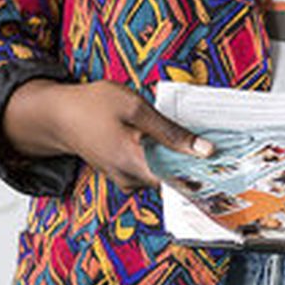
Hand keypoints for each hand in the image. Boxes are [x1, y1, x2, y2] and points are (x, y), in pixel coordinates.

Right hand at [3, 79, 212, 192]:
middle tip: (215, 144)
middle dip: (192, 162)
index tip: (228, 165)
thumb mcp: (134, 106)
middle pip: (173, 178)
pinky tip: (166, 140)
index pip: (180, 180)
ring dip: (175, 158)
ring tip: (192, 139)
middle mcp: (129, 179)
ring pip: (161, 174)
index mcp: (134, 163)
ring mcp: (124, 179)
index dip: (205, 173)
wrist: (57, 114)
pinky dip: (160, 157)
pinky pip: (149, 170)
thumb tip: (204, 150)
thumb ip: (169, 131)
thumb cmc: (93, 104)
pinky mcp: (121, 174)